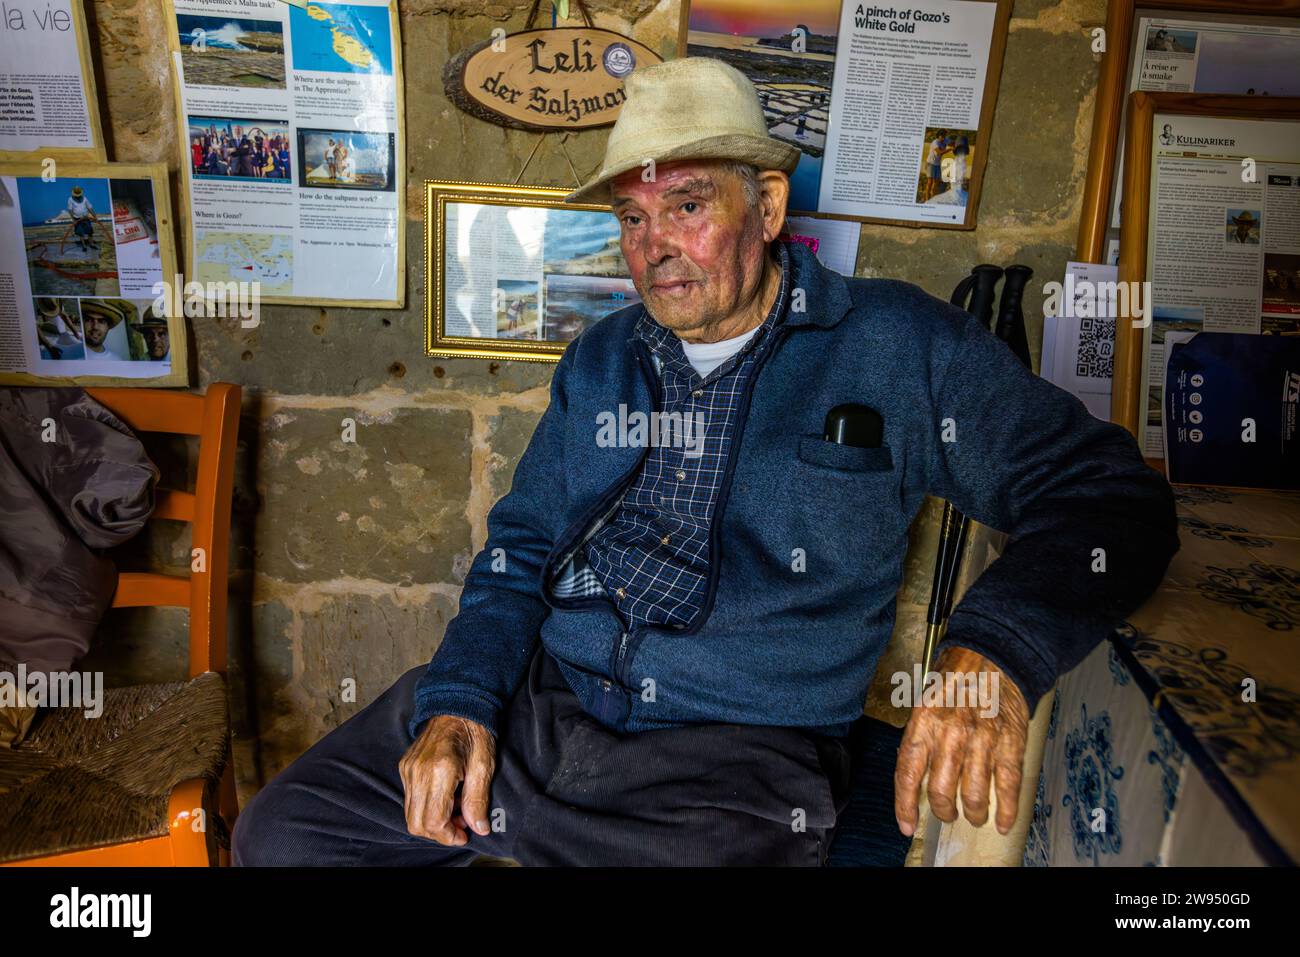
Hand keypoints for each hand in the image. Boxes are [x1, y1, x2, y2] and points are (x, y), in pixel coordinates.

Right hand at [399, 714, 495, 845]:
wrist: (457, 705)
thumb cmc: (475, 732)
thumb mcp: (484, 765)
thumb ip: (478, 799)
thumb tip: (479, 828)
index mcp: (440, 770)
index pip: (434, 820)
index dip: (448, 835)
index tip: (465, 834)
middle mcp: (418, 771)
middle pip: (417, 823)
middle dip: (439, 833)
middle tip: (462, 825)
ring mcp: (408, 769)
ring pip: (411, 814)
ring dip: (432, 821)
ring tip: (456, 809)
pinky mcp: (405, 767)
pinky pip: (410, 799)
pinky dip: (426, 807)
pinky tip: (446, 797)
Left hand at [894, 645, 1029, 836]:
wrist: (992, 655)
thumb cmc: (954, 679)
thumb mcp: (923, 702)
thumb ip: (919, 738)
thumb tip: (913, 778)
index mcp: (923, 723)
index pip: (908, 775)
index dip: (905, 806)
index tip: (907, 826)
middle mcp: (950, 734)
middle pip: (942, 792)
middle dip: (944, 812)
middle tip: (948, 815)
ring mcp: (982, 740)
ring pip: (975, 796)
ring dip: (974, 814)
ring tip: (974, 816)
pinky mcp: (1010, 743)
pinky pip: (1008, 786)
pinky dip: (1006, 811)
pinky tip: (1002, 822)